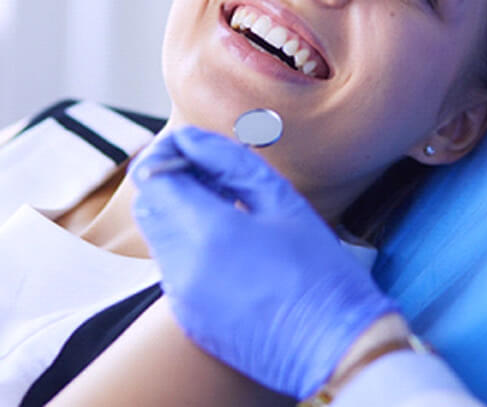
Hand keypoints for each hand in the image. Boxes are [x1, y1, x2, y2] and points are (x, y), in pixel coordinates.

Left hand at [130, 126, 396, 399]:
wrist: (337, 349)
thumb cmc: (319, 270)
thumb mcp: (281, 200)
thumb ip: (228, 161)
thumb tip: (190, 138)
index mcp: (208, 231)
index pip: (152, 177)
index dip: (164, 153)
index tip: (189, 147)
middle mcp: (183, 266)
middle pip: (149, 204)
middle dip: (169, 180)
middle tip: (210, 174)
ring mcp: (181, 296)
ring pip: (158, 234)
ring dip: (178, 211)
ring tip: (224, 206)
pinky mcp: (187, 317)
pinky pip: (171, 266)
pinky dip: (187, 244)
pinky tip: (227, 244)